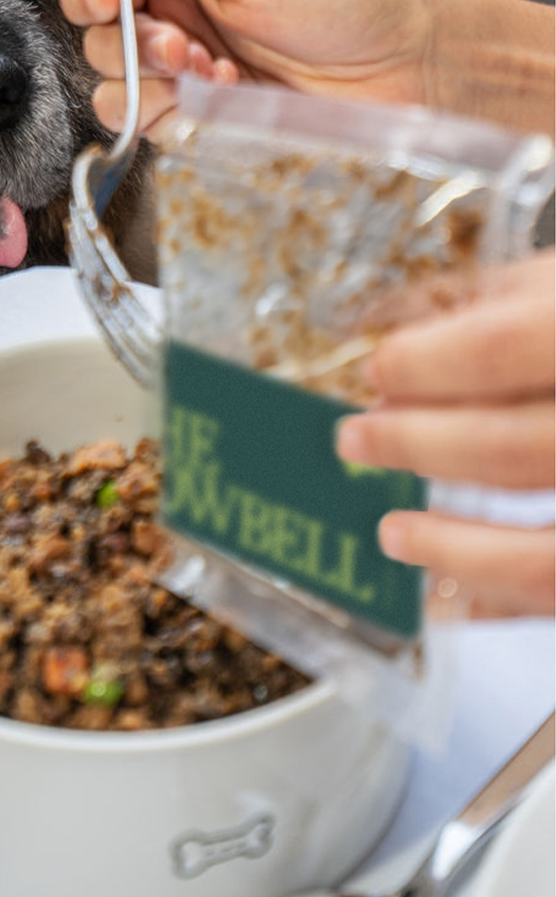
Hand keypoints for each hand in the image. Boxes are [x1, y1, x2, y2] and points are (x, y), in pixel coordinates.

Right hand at [59, 0, 435, 138]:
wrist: (399, 66)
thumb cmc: (343, 3)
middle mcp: (173, 26)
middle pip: (99, 45)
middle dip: (133, 46)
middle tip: (186, 44)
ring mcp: (186, 80)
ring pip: (117, 94)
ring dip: (152, 84)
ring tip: (213, 71)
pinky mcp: (204, 126)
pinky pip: (155, 130)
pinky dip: (177, 116)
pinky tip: (227, 95)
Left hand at [335, 252, 554, 615]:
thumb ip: (506, 297)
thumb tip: (403, 324)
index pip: (502, 350)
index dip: (424, 364)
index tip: (380, 370)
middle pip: (513, 449)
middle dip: (417, 447)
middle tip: (359, 438)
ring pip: (546, 557)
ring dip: (453, 550)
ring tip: (392, 532)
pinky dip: (501, 598)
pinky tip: (454, 593)